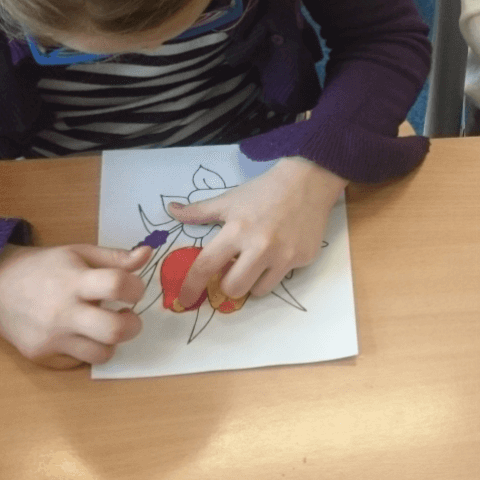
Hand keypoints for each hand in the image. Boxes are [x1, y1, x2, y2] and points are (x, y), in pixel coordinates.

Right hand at [0, 244, 150, 368]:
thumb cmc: (42, 266)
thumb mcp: (78, 252)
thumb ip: (114, 257)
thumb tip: (147, 255)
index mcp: (74, 281)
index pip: (117, 285)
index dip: (136, 288)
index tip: (133, 290)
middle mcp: (63, 313)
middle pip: (115, 331)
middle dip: (133, 325)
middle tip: (128, 317)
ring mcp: (51, 339)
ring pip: (101, 354)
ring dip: (111, 342)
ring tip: (104, 327)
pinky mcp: (41, 357)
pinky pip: (78, 363)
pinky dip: (86, 351)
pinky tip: (79, 335)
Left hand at [169, 157, 347, 308]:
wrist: (308, 181)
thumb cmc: (264, 191)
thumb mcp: (230, 200)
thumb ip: (199, 212)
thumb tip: (171, 211)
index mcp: (236, 231)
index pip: (206, 266)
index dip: (191, 286)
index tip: (185, 298)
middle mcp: (260, 247)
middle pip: (233, 288)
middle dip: (228, 285)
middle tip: (232, 271)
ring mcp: (284, 256)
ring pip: (258, 291)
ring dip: (252, 282)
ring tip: (257, 262)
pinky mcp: (303, 259)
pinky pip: (283, 278)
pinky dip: (276, 271)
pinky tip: (281, 250)